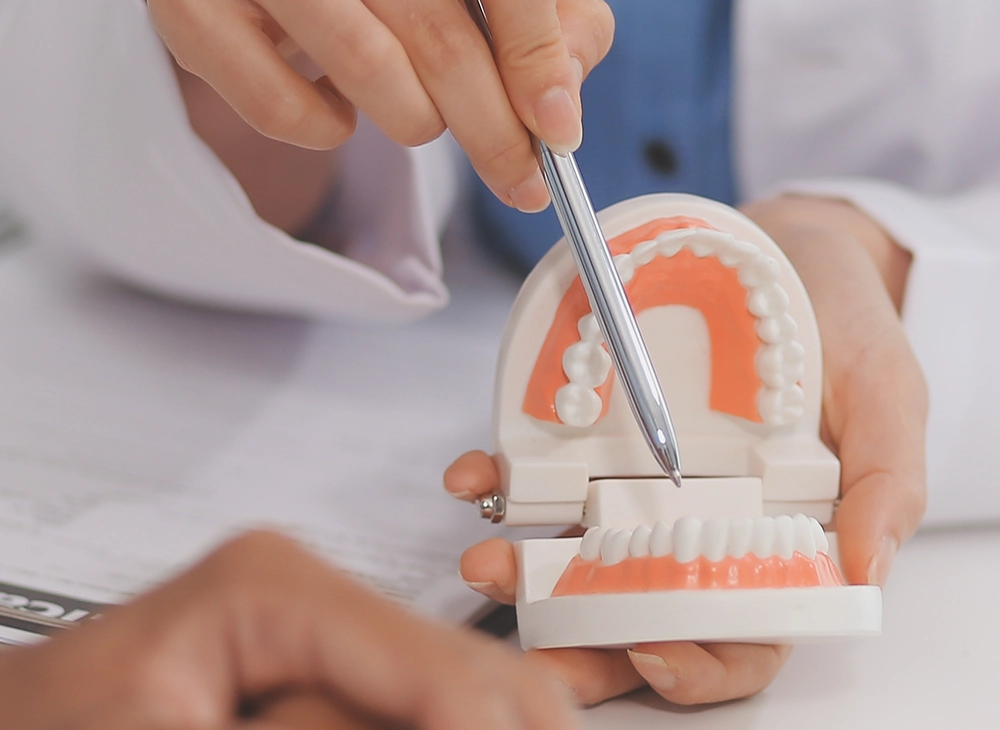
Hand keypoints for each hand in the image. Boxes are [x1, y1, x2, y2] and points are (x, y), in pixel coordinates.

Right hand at [147, 0, 614, 211]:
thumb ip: (536, 16)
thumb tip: (559, 102)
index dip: (536, 58)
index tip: (558, 134)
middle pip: (441, 41)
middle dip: (495, 134)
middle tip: (523, 182)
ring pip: (373, 72)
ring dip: (416, 120)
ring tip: (419, 111)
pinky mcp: (192, 9)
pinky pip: (281, 107)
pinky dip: (326, 130)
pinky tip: (341, 110)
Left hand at [445, 196, 926, 706]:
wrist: (786, 251)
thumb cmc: (843, 330)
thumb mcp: (886, 397)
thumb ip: (884, 482)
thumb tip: (863, 573)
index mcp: (767, 546)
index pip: (735, 637)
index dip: (698, 667)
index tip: (653, 653)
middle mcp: (692, 531)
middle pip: (637, 619)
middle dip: (581, 644)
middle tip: (535, 649)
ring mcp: (634, 490)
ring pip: (575, 561)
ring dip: (524, 575)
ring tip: (487, 564)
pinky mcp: (590, 444)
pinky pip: (538, 478)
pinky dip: (500, 486)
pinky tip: (475, 481)